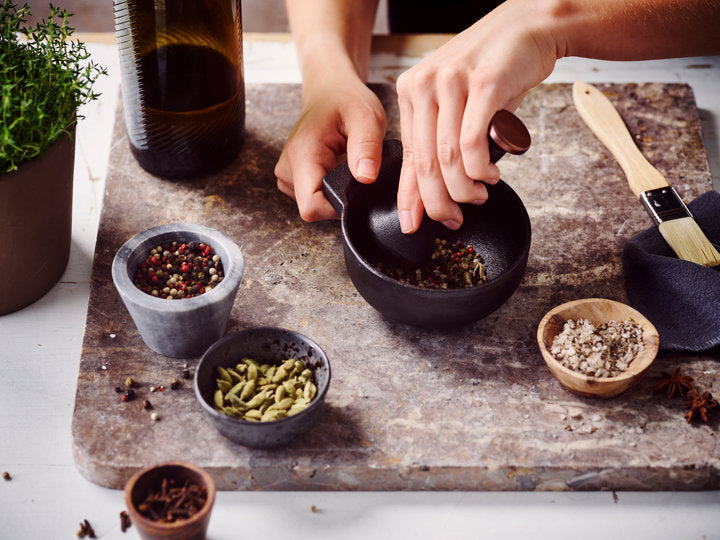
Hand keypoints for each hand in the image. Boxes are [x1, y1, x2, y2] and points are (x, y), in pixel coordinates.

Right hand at [275, 76, 385, 220]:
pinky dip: (330, 186)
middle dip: (341, 195)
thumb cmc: (346, 100)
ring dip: (336, 189)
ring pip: (316, 204)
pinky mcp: (292, 179)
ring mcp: (287, 175)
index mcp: (302, 154)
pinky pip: (314, 197)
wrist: (329, 90)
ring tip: (345, 161)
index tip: (357, 187)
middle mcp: (288, 168)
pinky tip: (336, 165)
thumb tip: (366, 178)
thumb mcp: (366, 117)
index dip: (339, 207)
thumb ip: (367, 147)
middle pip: (316, 208)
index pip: (312, 207)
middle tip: (355, 165)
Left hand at [395, 0, 555, 232]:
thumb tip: (434, 190)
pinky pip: (472, 141)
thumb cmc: (494, 70)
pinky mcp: (483, 84)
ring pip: (448, 157)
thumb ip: (441, 141)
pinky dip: (480, 168)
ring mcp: (452, 82)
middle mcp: (424, 84)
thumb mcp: (457, 104)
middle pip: (424, 161)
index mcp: (411, 90)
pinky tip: (489, 175)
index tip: (412, 223)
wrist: (529, 26)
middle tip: (452, 219)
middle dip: (437, 201)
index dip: (410, 195)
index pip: (406, 155)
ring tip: (477, 196)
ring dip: (463, 188)